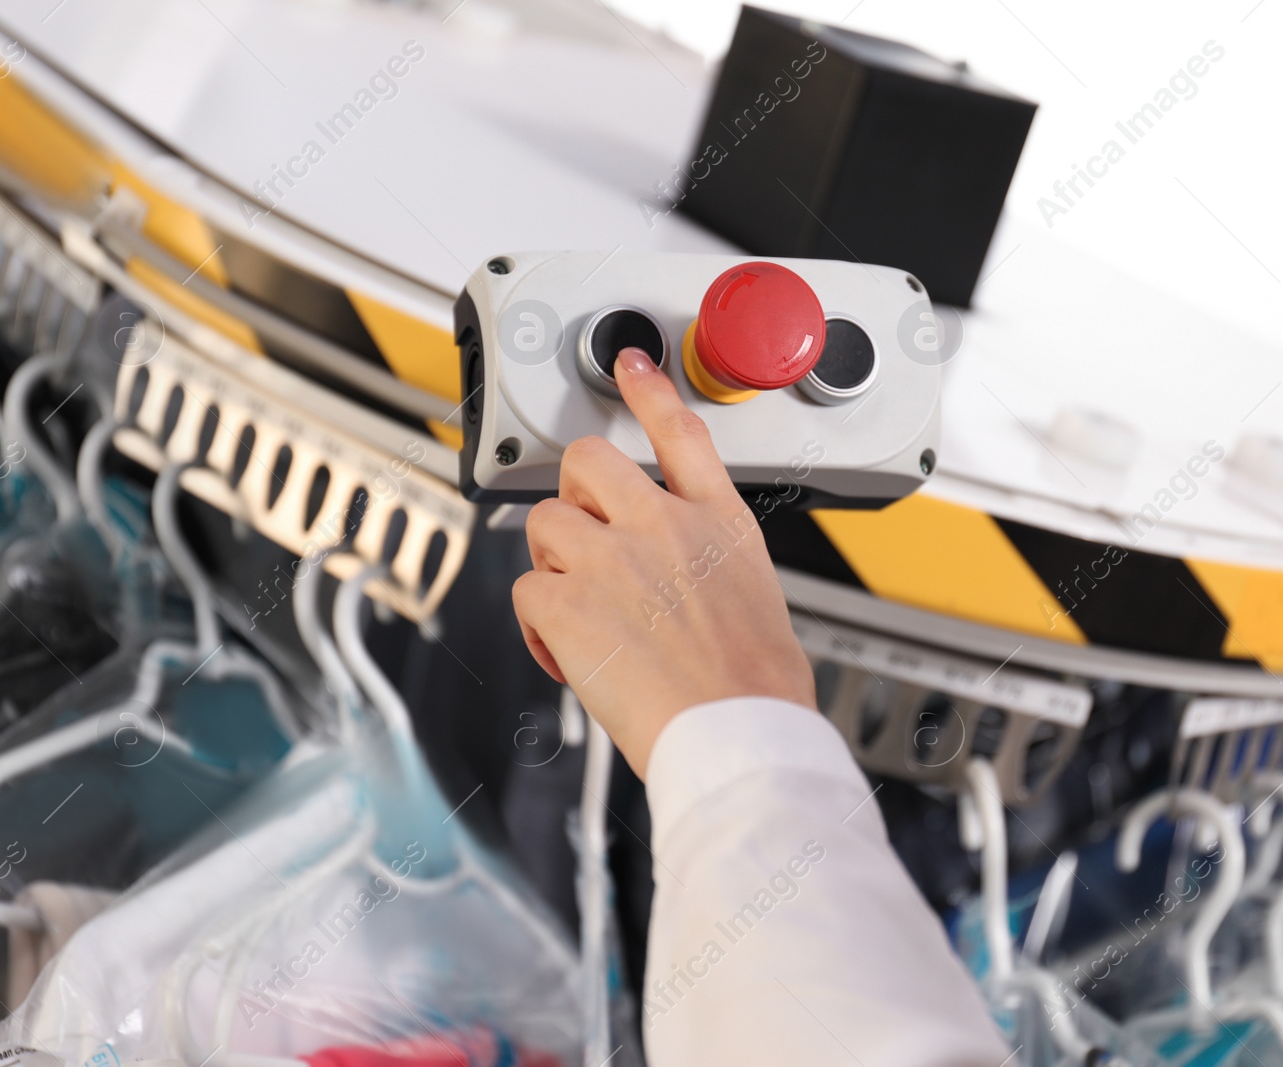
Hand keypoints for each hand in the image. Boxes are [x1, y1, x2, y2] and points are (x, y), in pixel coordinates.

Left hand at [512, 347, 816, 778]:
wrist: (740, 732)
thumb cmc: (756, 686)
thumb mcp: (754, 594)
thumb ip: (706, 560)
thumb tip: (676, 570)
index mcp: (718, 521)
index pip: (679, 430)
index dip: (649, 389)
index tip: (631, 362)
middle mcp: (663, 526)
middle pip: (587, 460)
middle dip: (575, 491)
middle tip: (585, 533)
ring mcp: (611, 558)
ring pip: (544, 523)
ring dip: (554, 562)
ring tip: (584, 609)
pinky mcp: (567, 602)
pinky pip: (526, 591)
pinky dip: (540, 626)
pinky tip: (571, 653)